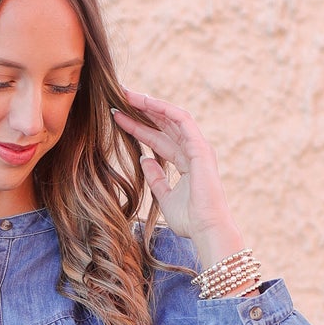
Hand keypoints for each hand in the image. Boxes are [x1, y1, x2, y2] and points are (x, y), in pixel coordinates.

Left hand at [112, 91, 245, 271]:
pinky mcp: (200, 147)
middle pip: (163, 124)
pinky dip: (164, 109)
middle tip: (119, 96)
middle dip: (141, 110)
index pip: (158, 139)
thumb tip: (144, 159)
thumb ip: (156, 178)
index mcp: (186, 162)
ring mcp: (197, 147)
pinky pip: (181, 120)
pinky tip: (146, 101)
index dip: (138, 128)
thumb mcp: (165, 197)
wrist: (206, 229)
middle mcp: (192, 150)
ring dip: (149, 105)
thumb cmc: (189, 220)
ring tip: (127, 94)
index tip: (117, 118)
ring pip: (170, 118)